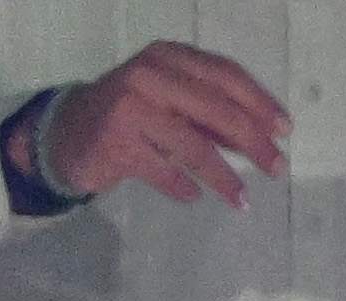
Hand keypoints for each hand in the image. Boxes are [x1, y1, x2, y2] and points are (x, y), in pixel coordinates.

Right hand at [43, 41, 288, 205]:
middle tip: (276, 168)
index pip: (226, 76)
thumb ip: (208, 112)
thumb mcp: (169, 100)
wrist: (61, 135)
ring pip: (191, 145)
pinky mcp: (113, 145)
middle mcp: (149, 75)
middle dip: (252, 142)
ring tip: (241, 199)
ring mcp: (128, 109)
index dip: (259, 103)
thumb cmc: (128, 116)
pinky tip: (195, 197)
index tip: (284, 131)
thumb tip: (260, 138)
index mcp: (169, 56)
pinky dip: (181, 186)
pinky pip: (160, 169)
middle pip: (215, 109)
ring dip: (222, 176)